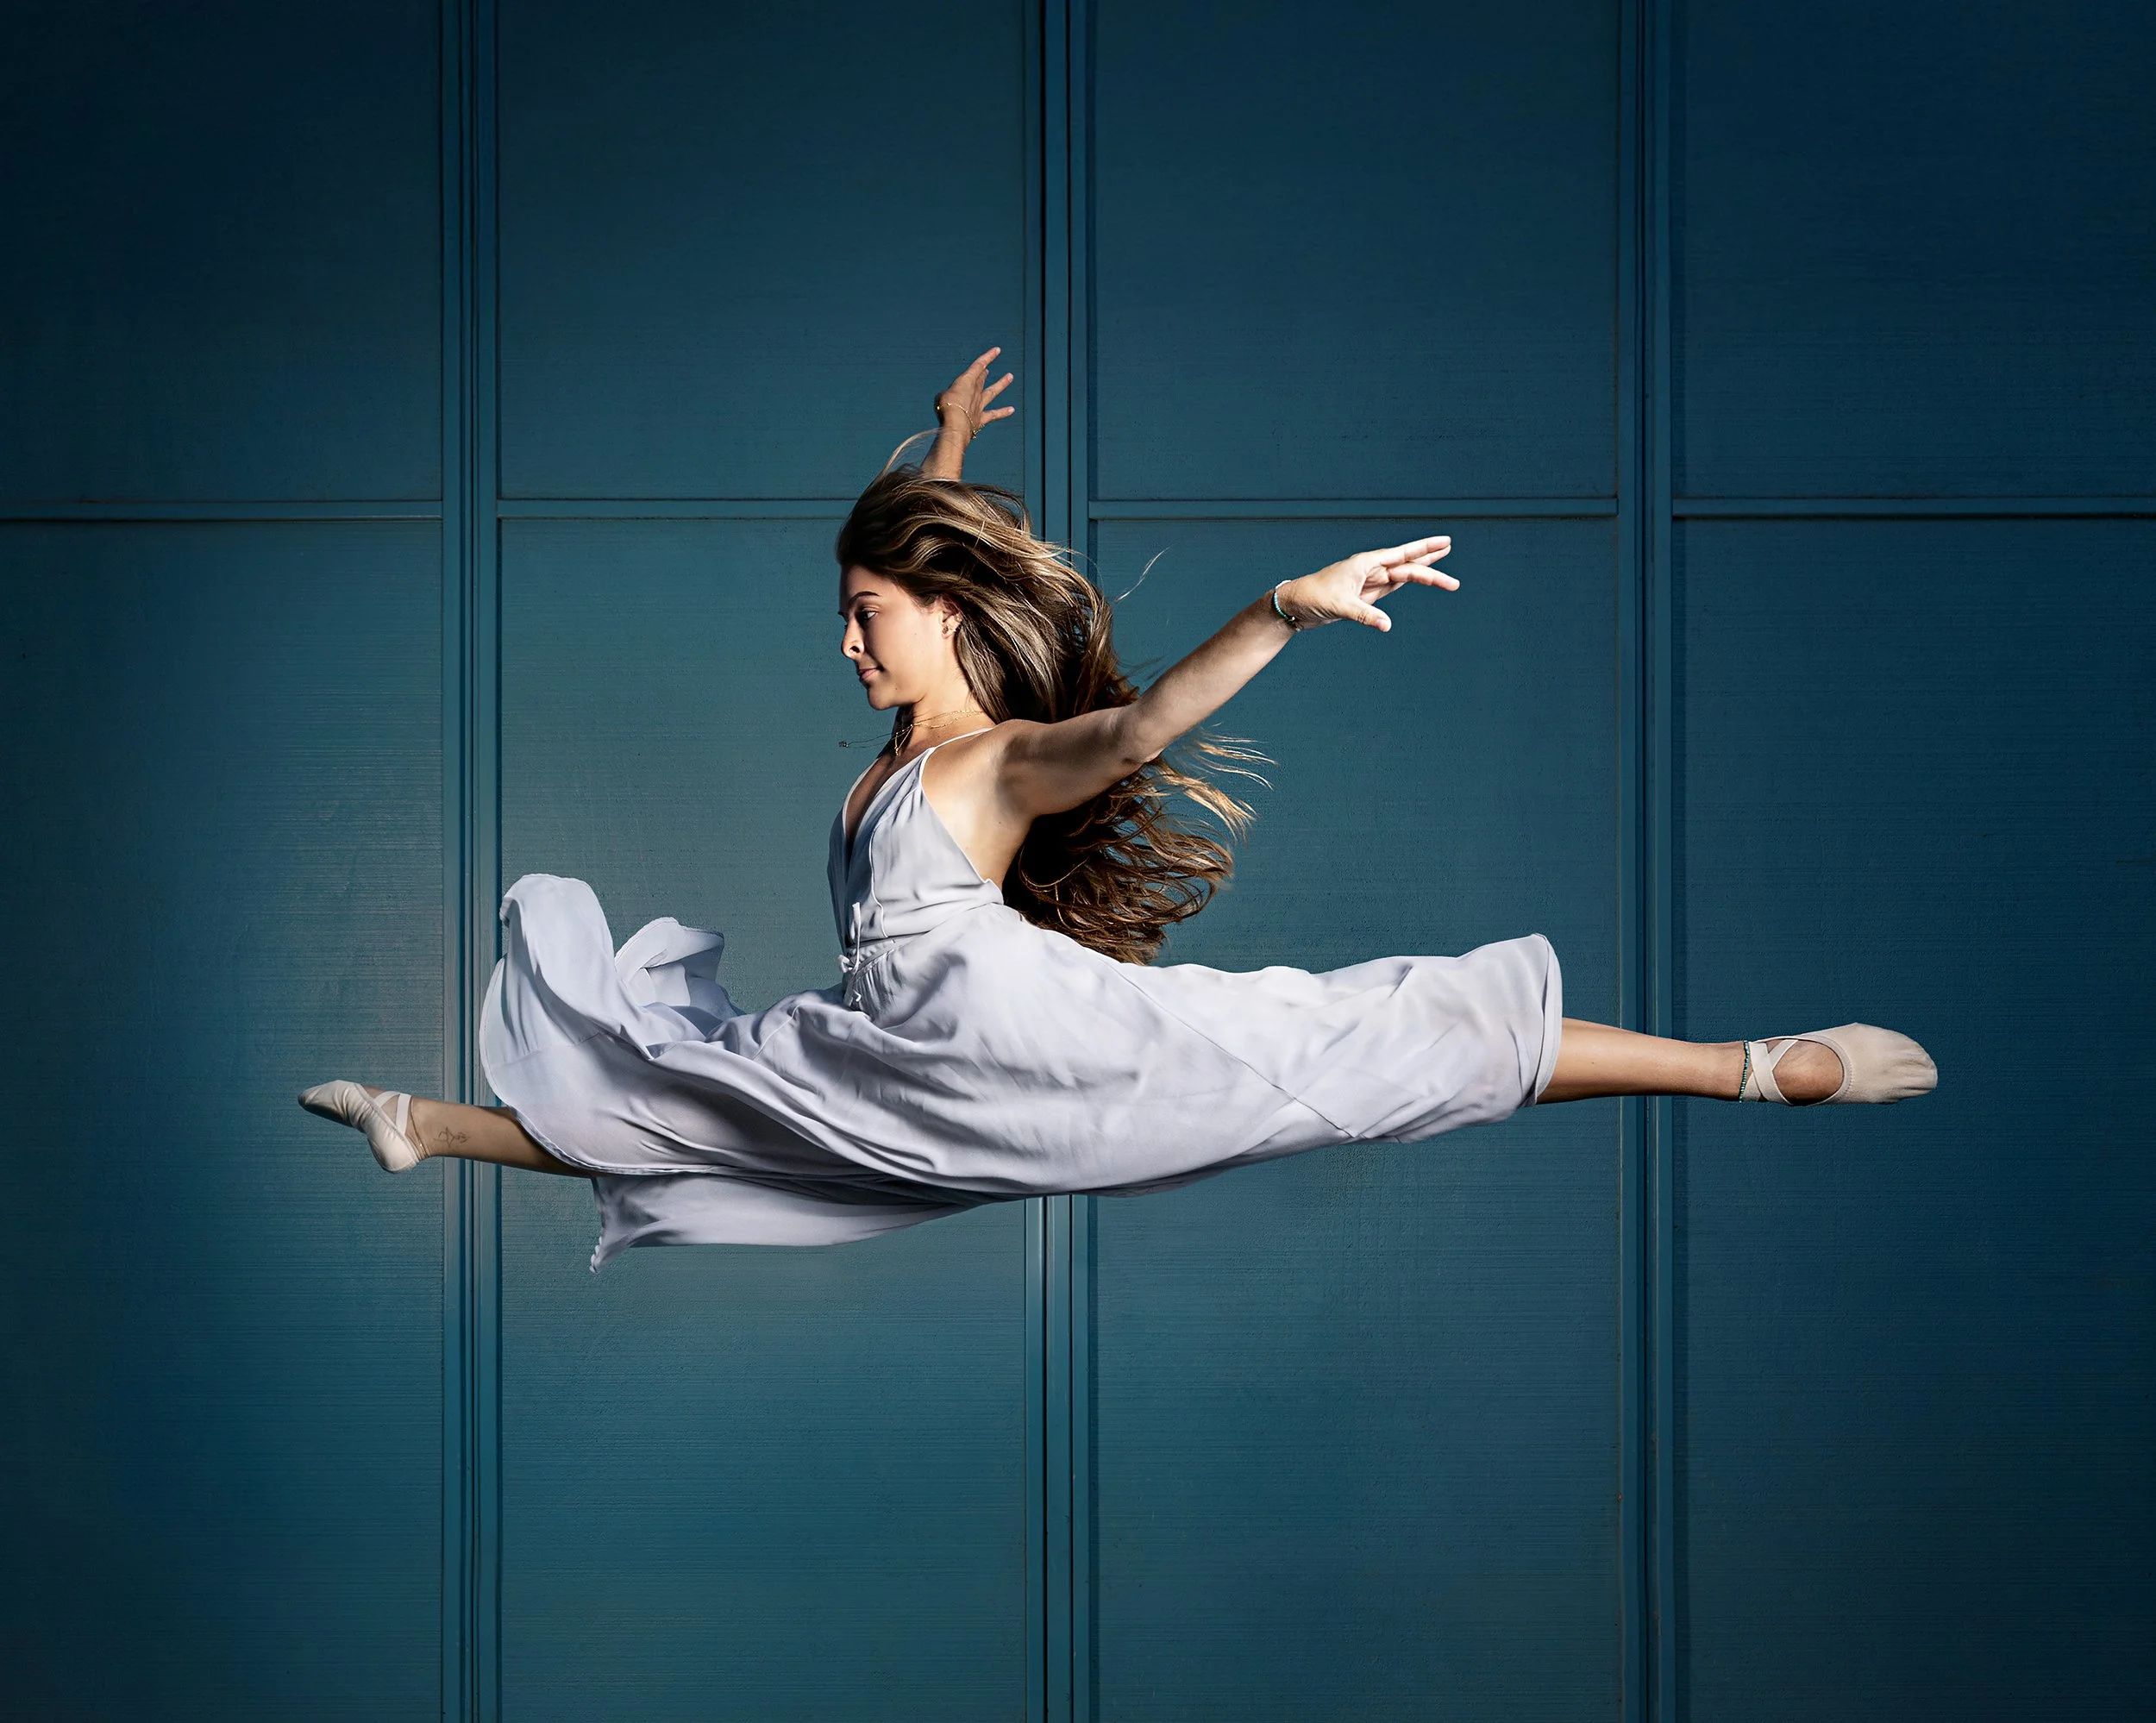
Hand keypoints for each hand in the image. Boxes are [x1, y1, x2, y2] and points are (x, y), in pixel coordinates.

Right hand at [934, 346, 1015, 437]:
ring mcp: (980, 405)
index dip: (988, 357)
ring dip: (1001, 384)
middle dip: (983, 374)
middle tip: (987, 371)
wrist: (956, 424)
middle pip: (981, 380)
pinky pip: (994, 414)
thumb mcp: (941, 396)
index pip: (978, 365)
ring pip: (992, 392)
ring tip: (1010, 377)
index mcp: (966, 381)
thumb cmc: (946, 408)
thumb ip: (948, 395)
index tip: (997, 350)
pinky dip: (1003, 412)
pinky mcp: (981, 419)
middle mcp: (975, 392)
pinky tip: (1012, 410)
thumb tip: (951, 402)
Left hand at [1274, 536, 1457, 631]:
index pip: (1403, 554)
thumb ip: (1365, 615)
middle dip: (1432, 569)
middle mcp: (1370, 569)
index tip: (1446, 543)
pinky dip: (1407, 583)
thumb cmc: (1313, 597)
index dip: (1426, 549)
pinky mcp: (1365, 595)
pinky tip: (1417, 578)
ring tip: (1445, 572)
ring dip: (1423, 574)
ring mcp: (1369, 581)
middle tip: (1455, 581)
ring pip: (1403, 576)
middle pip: (1408, 567)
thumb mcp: (1340, 606)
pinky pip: (1392, 587)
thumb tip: (1387, 625)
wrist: (1295, 605)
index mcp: (1366, 563)